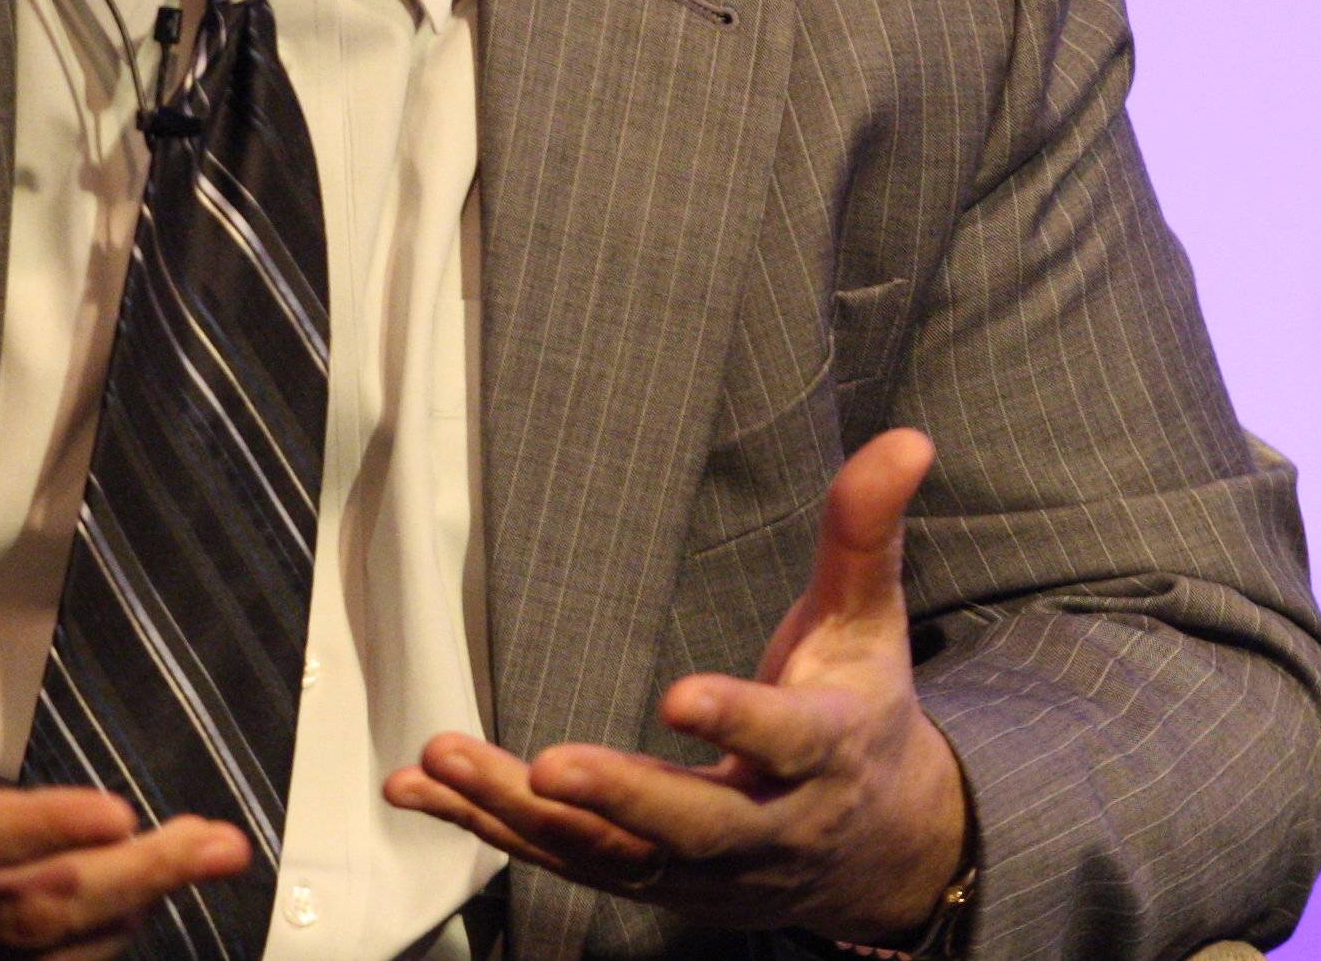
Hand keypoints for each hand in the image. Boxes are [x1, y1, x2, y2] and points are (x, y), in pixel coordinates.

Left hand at [385, 430, 966, 942]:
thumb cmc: (857, 713)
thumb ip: (867, 532)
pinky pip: (558, 858)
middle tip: (549, 766)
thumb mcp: (869, 623)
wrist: (876, 846)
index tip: (682, 696)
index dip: (737, 722)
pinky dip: (484, 827)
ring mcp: (696, 867)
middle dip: (617, 797)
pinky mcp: (643, 880)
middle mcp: (761, 826)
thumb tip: (905, 440)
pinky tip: (415, 791)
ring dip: (518, 812)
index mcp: (822, 753)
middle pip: (688, 824)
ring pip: (606, 852)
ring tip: (444, 761)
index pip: (784, 741)